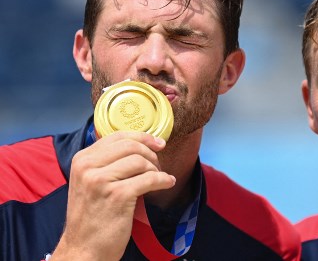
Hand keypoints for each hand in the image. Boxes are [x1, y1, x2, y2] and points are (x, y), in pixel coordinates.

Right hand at [51, 131, 175, 260]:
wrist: (83, 249)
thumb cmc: (92, 215)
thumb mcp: (89, 182)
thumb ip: (106, 162)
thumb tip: (139, 144)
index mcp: (82, 159)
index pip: (118, 136)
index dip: (143, 137)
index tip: (158, 143)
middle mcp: (88, 167)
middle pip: (131, 146)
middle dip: (151, 153)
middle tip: (158, 165)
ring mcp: (101, 181)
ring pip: (141, 161)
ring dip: (156, 169)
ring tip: (158, 179)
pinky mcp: (117, 195)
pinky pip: (149, 179)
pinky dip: (163, 180)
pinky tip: (167, 183)